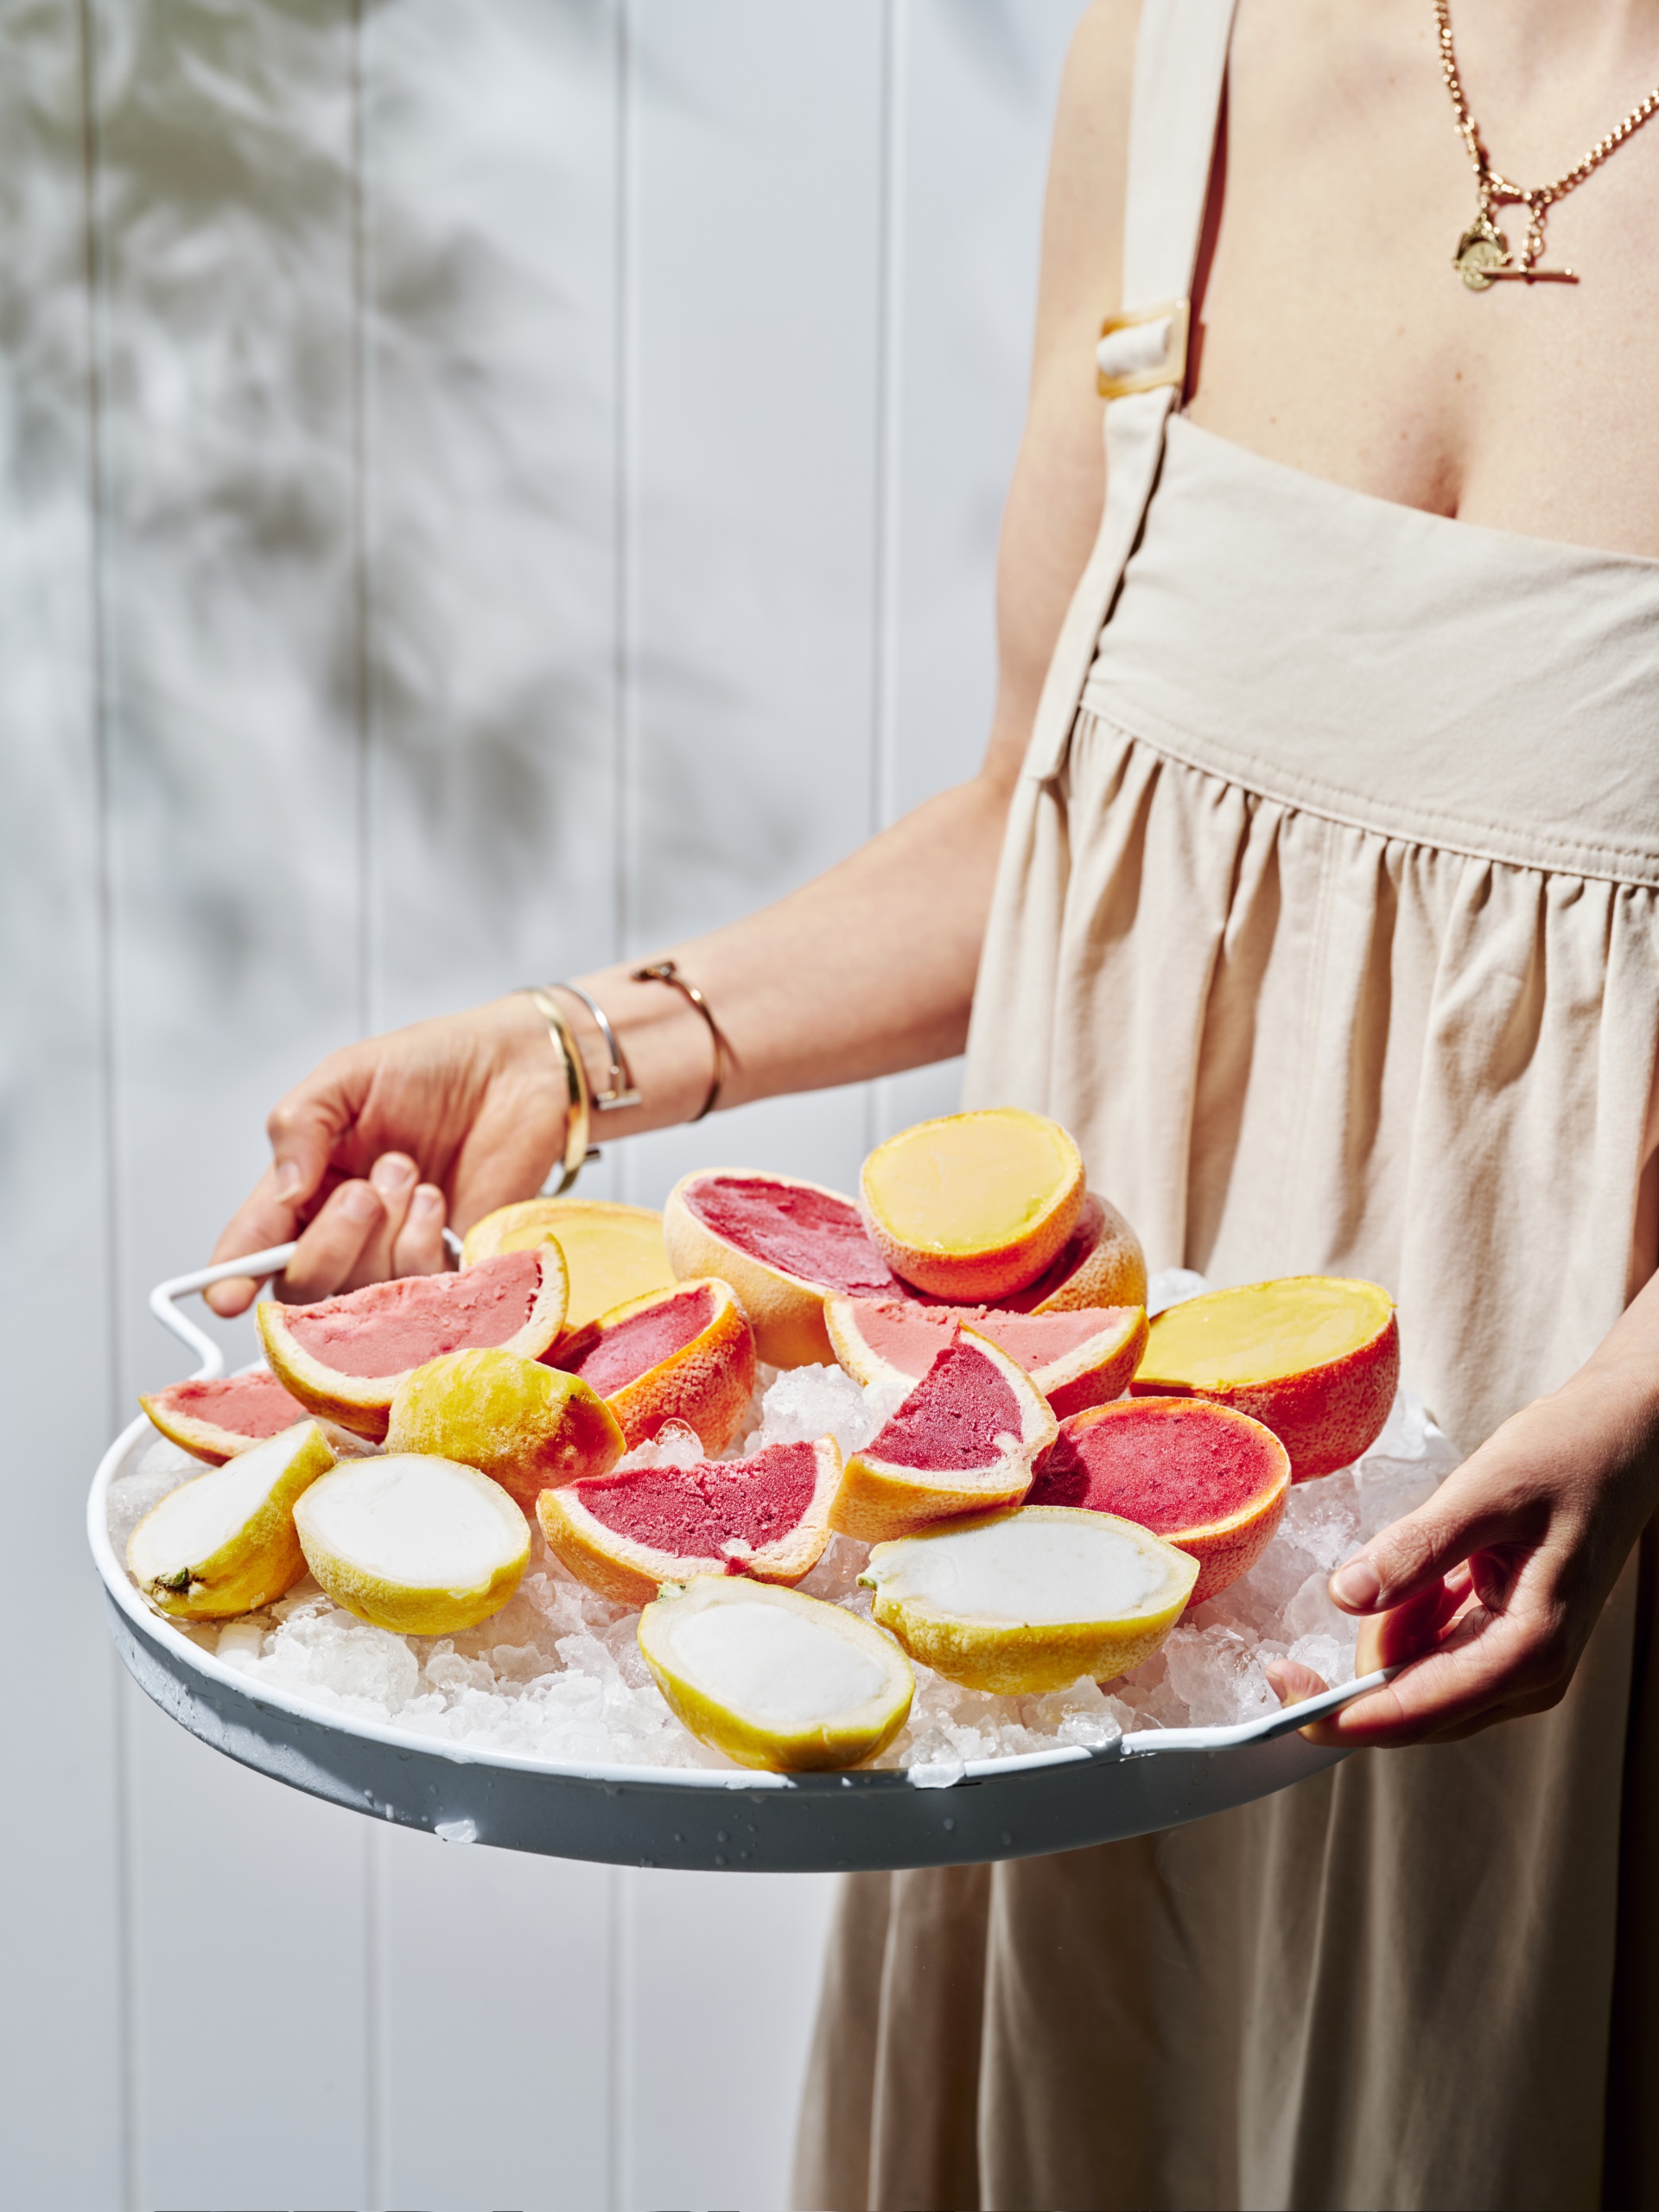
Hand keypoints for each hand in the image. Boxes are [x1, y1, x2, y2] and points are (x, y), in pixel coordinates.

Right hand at [206, 993, 566, 1314]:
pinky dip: (422, 1244)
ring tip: (410, 1174)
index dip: (234, 1274)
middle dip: (329, 1241)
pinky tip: (438, 1202)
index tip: (224, 1295)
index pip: (257, 1243)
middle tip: (365, 1190)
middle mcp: (348, 1228)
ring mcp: (397, 1252)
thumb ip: (299, 1125)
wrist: (520, 1068)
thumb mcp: (348, 1076)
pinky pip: (417, 1289)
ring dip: (383, 1231)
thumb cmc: (436, 1065)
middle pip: (303, 1283)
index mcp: (309, 1183)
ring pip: (358, 1293)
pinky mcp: (450, 1268)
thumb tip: (279, 1192)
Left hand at [1267, 1338, 1658, 1748]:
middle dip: (1363, 1657)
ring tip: (1432, 1546)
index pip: (1417, 1712)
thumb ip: (1417, 1549)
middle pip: (1411, 1706)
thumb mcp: (1485, 1492)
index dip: (1340, 1710)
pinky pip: (1432, 1648)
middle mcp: (1529, 1675)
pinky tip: (1437, 1561)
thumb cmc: (1566, 1458)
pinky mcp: (1506, 1643)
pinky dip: (1411, 1610)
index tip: (1280, 1684)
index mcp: (1530, 1652)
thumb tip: (1346, 1597)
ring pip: (1416, 1676)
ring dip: (1393, 1623)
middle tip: (1361, 1571)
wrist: (1619, 1441)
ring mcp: (1518, 1664)